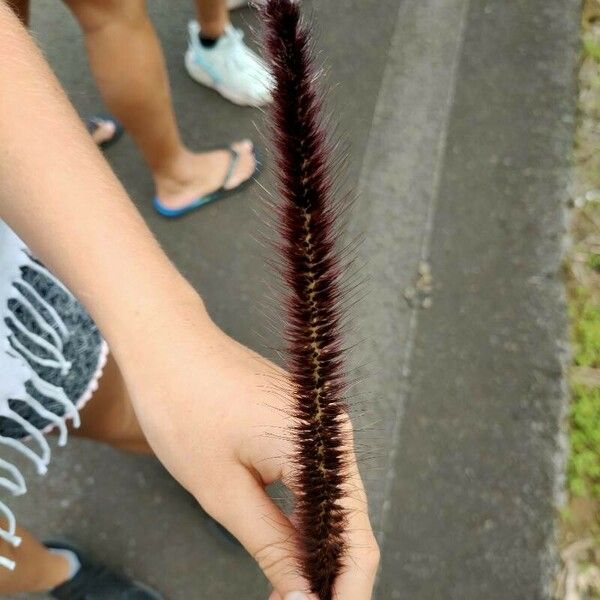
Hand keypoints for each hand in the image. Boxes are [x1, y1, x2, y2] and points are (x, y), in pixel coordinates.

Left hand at [119, 301, 379, 598]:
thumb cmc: (184, 407)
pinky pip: (317, 477)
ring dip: (318, 546)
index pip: (355, 536)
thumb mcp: (224, 491)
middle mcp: (332, 431)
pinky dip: (307, 515)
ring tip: (295, 587)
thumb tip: (306, 595)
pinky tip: (292, 542)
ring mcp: (319, 423)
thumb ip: (273, 547)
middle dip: (330, 572)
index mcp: (321, 446)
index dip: (344, 588)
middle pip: (349, 520)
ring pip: (333, 501)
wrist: (168, 344)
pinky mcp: (303, 421)